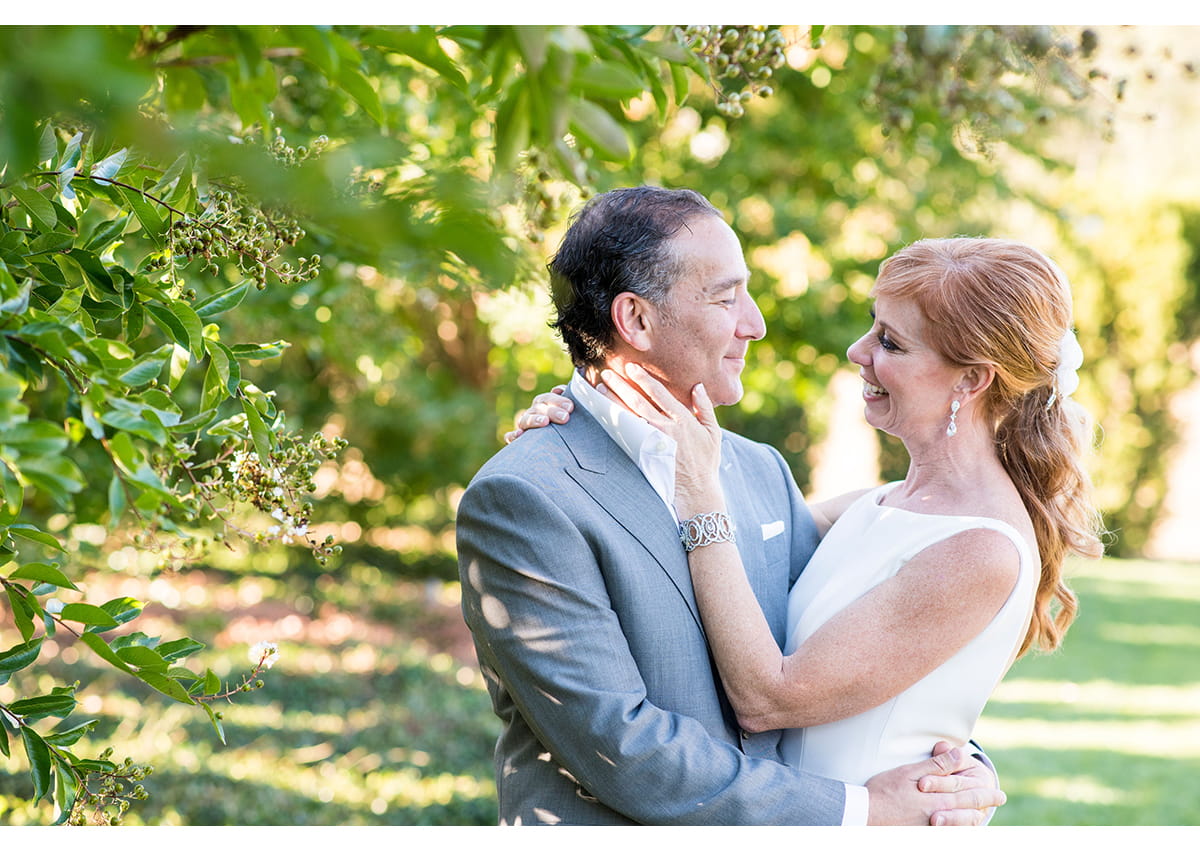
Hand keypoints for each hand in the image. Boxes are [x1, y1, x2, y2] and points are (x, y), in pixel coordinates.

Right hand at [503, 385, 570, 443]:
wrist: (557, 451)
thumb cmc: (566, 427)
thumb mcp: (568, 413)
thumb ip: (566, 402)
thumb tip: (558, 390)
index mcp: (544, 405)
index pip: (547, 398)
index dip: (558, 400)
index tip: (570, 407)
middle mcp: (533, 413)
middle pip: (539, 408)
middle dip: (552, 411)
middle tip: (565, 417)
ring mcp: (524, 426)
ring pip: (525, 420)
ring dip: (534, 420)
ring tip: (545, 422)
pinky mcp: (517, 440)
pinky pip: (510, 437)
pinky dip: (513, 435)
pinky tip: (520, 434)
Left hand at [597, 363, 722, 514]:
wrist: (697, 492)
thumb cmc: (706, 462)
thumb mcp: (713, 433)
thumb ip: (705, 408)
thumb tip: (697, 386)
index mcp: (683, 421)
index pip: (659, 394)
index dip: (644, 379)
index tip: (631, 367)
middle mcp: (666, 429)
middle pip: (639, 402)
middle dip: (622, 386)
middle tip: (607, 373)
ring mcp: (653, 442)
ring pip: (629, 417)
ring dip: (614, 401)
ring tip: (601, 388)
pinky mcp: (643, 455)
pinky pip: (626, 434)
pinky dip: (615, 421)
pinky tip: (605, 413)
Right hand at [865, 743, 1005, 825]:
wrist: (866, 814)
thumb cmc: (884, 791)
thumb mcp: (910, 772)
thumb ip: (937, 766)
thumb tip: (959, 755)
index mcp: (939, 797)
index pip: (968, 793)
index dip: (985, 792)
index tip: (999, 794)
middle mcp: (939, 813)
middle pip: (967, 809)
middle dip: (984, 804)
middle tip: (998, 800)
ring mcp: (931, 827)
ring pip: (960, 823)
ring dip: (973, 817)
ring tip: (981, 815)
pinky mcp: (923, 833)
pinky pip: (947, 833)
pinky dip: (956, 829)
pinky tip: (958, 827)